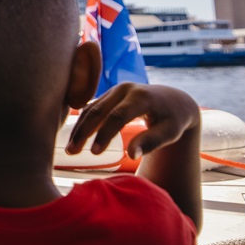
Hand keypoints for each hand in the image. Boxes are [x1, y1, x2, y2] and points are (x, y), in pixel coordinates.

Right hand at [66, 83, 199, 158]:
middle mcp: (125, 89)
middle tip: (71, 152)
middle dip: (83, 132)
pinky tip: (76, 138)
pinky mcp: (110, 94)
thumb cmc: (174, 120)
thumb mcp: (170, 132)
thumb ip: (151, 142)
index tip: (94, 154)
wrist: (174, 100)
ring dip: (79, 129)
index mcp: (141, 97)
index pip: (117, 116)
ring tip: (70, 150)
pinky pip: (93, 107)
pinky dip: (83, 122)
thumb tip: (131, 155)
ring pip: (92, 109)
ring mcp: (116, 90)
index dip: (104, 134)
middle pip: (98, 110)